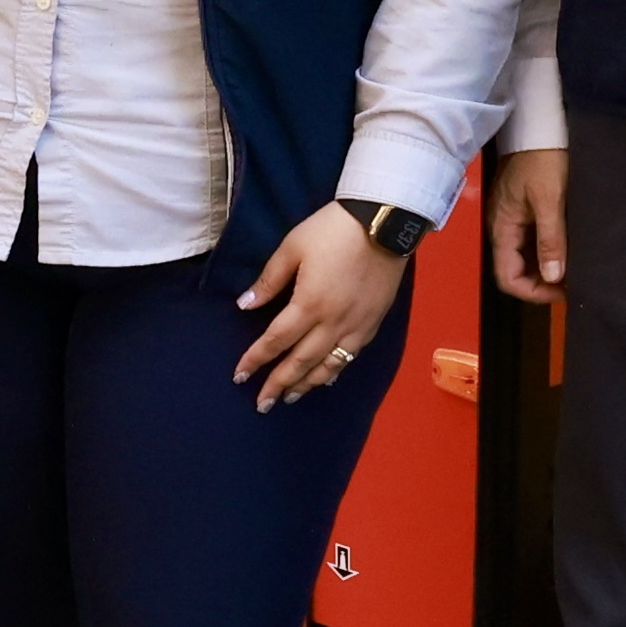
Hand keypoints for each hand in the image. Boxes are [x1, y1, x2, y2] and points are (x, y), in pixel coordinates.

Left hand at [228, 204, 402, 407]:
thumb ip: (269, 280)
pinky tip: (326, 378)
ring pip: (328, 366)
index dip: (256, 360)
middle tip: (262, 404)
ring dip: (306, 384)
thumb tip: (245, 305)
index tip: (239, 375)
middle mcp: (332, 323)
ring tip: (290, 398)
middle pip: (300, 362)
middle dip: (279, 384)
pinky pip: (351, 356)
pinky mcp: (373, 323)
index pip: (276, 341)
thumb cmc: (334, 230)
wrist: (385, 222)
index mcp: (309, 304)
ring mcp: (356, 326)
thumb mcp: (293, 246)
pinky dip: (335, 371)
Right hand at [488, 149, 569, 302]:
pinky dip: (551, 249)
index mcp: (503, 227)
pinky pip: (535, 239)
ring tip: (577, 269)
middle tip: (574, 284)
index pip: (508, 277)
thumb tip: (552, 276)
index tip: (562, 292)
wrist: (541, 125)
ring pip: (528, 256)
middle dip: (544, 282)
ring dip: (549, 266)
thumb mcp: (549, 200)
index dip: (534, 291)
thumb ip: (550, 239)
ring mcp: (515, 218)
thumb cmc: (542, 156)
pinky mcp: (526, 208)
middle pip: (518, 270)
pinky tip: (571, 249)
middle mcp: (505, 226)